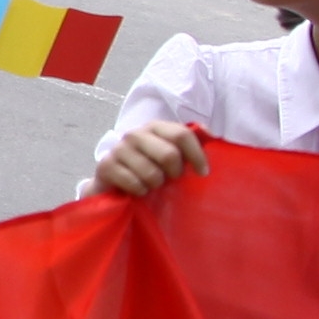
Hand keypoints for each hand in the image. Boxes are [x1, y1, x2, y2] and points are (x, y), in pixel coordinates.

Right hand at [92, 121, 206, 197]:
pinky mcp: (106, 166)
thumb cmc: (149, 166)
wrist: (113, 182)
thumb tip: (212, 134)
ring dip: (156, 184)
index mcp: (155, 127)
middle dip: (175, 173)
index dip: (196, 155)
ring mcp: (119, 149)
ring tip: (152, 184)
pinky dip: (140, 191)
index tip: (202, 173)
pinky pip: (134, 183)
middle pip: (169, 155)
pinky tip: (138, 189)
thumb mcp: (170, 153)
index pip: (182, 135)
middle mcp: (136, 134)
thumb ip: (191, 142)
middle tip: (171, 180)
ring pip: (152, 173)